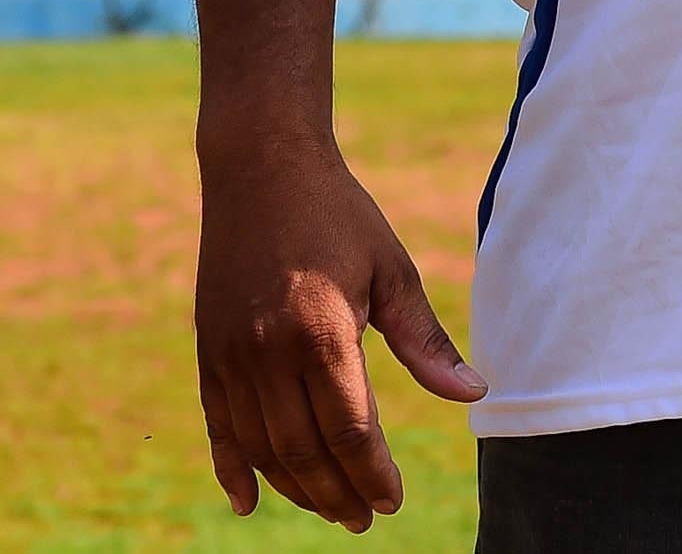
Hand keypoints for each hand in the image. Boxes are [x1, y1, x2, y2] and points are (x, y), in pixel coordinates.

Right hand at [193, 133, 483, 529]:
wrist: (259, 163)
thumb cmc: (337, 213)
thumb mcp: (391, 269)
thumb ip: (425, 340)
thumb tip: (473, 394)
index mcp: (321, 331)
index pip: (350, 431)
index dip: (373, 474)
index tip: (392, 500)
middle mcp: (268, 351)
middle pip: (303, 451)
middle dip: (337, 494)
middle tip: (363, 518)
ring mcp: (231, 353)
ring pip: (261, 447)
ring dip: (295, 488)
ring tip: (329, 507)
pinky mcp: (209, 347)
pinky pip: (216, 423)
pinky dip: (230, 467)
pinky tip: (247, 503)